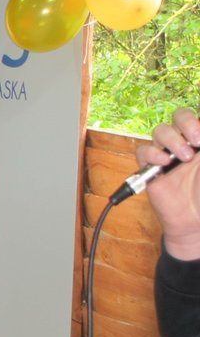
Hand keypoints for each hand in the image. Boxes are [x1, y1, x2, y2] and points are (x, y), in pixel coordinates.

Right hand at [135, 107, 199, 260]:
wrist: (194, 219)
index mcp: (199, 141)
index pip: (194, 118)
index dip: (196, 121)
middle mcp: (183, 144)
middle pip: (178, 117)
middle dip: (187, 124)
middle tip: (197, 141)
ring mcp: (166, 154)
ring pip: (160, 131)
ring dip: (172, 139)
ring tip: (184, 157)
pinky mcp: (150, 168)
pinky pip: (143, 151)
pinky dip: (152, 153)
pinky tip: (164, 163)